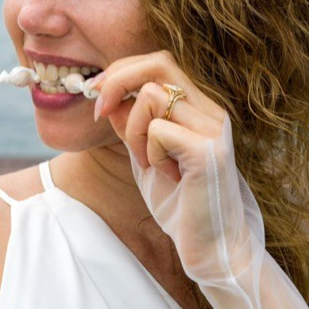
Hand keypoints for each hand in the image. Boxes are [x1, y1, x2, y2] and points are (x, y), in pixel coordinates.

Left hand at [94, 53, 255, 286]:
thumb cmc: (180, 204)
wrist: (210, 245)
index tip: (95, 94)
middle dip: (117, 81)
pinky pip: (158, 130)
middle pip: (159, 63)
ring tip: (148, 162)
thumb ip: (130, 126)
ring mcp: (213, 128)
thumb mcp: (146, 157)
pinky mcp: (207, 151)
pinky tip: (165, 174)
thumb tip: (107, 97)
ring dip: (133, 130)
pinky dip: (148, 151)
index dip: (122, 71)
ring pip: (152, 98)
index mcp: (199, 108)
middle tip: (98, 110)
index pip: (160, 63)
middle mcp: (211, 111)